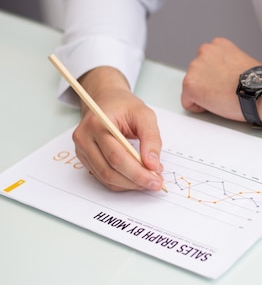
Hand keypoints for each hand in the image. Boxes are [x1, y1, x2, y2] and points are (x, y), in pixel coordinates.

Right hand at [72, 67, 163, 191]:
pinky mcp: (84, 158)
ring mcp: (81, 149)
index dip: (137, 172)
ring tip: (148, 181)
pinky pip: (102, 176)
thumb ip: (151, 138)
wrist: (107, 100)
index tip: (156, 179)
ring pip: (105, 177)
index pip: (117, 156)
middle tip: (155, 183)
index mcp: (97, 124)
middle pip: (109, 170)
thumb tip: (153, 165)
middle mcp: (84, 138)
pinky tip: (136, 178)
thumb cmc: (125, 106)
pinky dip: (121, 181)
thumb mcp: (145, 115)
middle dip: (135, 180)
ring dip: (128, 184)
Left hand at [181, 37, 261, 120]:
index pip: (208, 62)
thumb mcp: (247, 60)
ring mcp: (195, 68)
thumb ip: (232, 62)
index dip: (217, 76)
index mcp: (218, 45)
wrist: (260, 93)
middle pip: (198, 73)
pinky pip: (188, 102)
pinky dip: (199, 107)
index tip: (226, 82)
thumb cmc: (258, 82)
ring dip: (204, 94)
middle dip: (209, 83)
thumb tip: (235, 71)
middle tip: (224, 91)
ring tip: (223, 97)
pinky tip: (216, 104)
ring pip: (193, 87)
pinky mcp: (190, 85)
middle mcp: (204, 51)